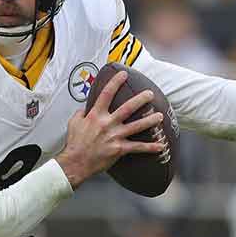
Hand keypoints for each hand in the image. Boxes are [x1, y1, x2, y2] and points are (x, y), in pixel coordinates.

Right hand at [54, 69, 165, 186]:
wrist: (75, 162)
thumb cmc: (75, 144)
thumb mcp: (74, 123)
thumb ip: (82, 113)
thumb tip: (86, 108)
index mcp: (96, 115)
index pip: (106, 94)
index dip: (115, 82)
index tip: (123, 74)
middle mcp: (107, 124)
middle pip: (127, 108)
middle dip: (140, 99)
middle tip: (150, 94)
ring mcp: (114, 136)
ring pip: (136, 126)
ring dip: (150, 121)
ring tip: (160, 116)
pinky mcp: (119, 149)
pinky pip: (138, 147)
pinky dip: (150, 147)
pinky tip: (160, 146)